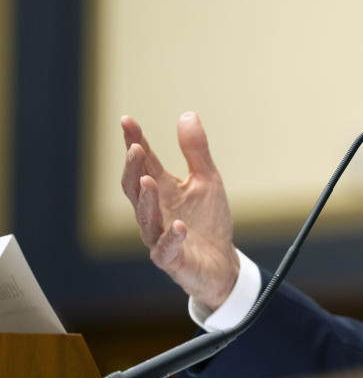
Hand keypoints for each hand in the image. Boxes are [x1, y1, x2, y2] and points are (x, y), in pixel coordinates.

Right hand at [120, 112, 239, 309]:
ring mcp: (160, 237)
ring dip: (145, 201)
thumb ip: (196, 151)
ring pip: (146, 220)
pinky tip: (178, 227)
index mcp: (162, 191)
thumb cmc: (208, 221)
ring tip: (147, 181)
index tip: (127, 120)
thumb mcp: (207, 180)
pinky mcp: (172, 260)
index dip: (135, 142)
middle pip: (136, 189)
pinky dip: (171, 238)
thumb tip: (187, 114)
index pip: (144, 164)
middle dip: (133, 169)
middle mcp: (155, 212)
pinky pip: (166, 250)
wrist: (221, 263)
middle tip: (134, 148)